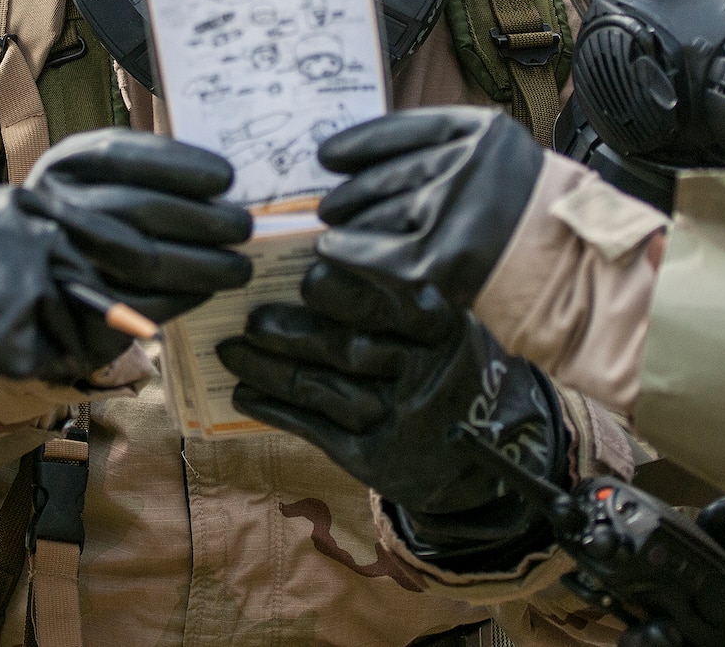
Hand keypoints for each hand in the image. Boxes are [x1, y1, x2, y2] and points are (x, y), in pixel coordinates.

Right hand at [16, 129, 253, 323]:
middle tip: (243, 226)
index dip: (178, 165)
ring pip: (143, 262)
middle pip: (138, 211)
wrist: (36, 271)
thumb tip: (221, 184)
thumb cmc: (91, 211)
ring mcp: (61, 259)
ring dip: (202, 265)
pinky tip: (205, 289)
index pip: (119, 155)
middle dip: (202, 220)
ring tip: (238, 266)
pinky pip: (137, 304)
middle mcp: (55, 208)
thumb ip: (147, 169)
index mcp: (64, 166)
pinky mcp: (78, 306)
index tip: (227, 177)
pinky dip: (182, 297)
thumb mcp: (101, 175)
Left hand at [217, 262, 565, 557]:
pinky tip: (243, 391)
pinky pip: (316, 429)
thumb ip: (395, 301)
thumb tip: (312, 267)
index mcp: (441, 329)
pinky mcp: (374, 458)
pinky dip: (276, 409)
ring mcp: (398, 420)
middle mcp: (422, 375)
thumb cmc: (450, 367)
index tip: (311, 272)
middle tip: (251, 318)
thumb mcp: (446, 326)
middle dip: (295, 333)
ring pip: (324, 391)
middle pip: (349, 350)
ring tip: (229, 351)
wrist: (494, 450)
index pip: (393, 307)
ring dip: (270, 370)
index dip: (350, 292)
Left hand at [314, 107, 543, 310]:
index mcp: (481, 131)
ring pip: (383, 211)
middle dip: (351, 190)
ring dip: (351, 220)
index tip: (328, 154)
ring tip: (331, 225)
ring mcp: (455, 211)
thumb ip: (451, 148)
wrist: (574, 269)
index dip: (359, 142)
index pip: (403, 128)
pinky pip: (381, 252)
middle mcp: (467, 164)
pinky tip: (334, 250)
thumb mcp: (502, 157)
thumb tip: (377, 158)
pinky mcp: (446, 258)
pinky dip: (351, 250)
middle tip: (328, 201)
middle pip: (388, 173)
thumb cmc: (534, 214)